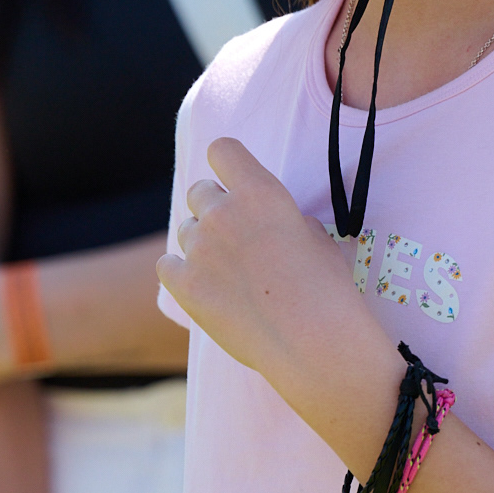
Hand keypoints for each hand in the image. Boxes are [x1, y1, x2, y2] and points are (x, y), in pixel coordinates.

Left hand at [158, 138, 387, 393]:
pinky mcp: (185, 284)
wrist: (314, 342)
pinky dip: (181, 272)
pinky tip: (204, 286)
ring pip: (186, 229)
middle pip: (199, 190)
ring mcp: (200, 248)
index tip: (233, 181)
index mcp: (261, 192)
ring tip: (230, 272)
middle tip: (236, 237)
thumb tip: (267, 224)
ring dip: (202, 243)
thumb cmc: (326, 289)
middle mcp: (224, 212)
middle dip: (214, 207)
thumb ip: (282, 218)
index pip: (222, 150)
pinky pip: (167, 264)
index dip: (227, 164)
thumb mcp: (315, 236)